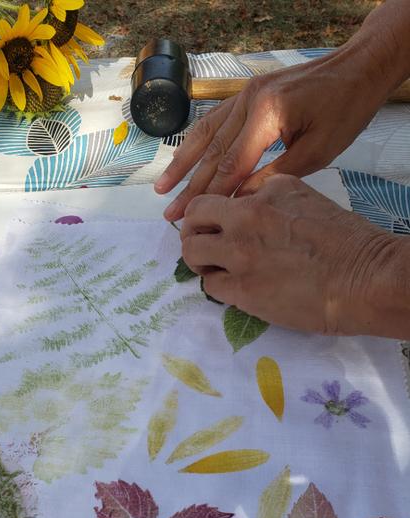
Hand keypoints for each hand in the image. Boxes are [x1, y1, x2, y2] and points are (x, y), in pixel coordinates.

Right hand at [155, 45, 395, 220]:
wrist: (357, 68)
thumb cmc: (345, 111)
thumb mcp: (316, 152)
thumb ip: (273, 175)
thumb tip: (239, 201)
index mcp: (267, 115)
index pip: (230, 165)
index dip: (209, 196)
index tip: (191, 219)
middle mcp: (249, 100)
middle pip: (212, 153)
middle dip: (189, 187)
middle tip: (170, 214)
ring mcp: (245, 93)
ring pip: (205, 134)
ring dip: (182, 164)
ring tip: (161, 188)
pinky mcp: (248, 92)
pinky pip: (214, 119)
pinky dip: (196, 141)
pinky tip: (182, 158)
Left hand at [180, 175, 409, 337]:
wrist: (364, 279)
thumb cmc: (347, 243)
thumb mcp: (307, 200)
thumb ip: (272, 200)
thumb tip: (248, 208)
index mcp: (266, 191)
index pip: (222, 194)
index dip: (215, 211)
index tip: (217, 224)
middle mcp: (246, 216)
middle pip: (193, 216)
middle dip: (192, 229)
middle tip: (203, 243)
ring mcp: (240, 253)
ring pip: (192, 251)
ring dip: (198, 259)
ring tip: (213, 267)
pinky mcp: (241, 288)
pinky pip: (209, 284)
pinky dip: (217, 285)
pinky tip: (233, 287)